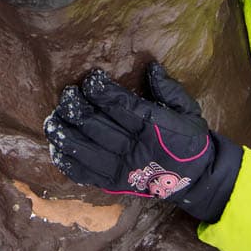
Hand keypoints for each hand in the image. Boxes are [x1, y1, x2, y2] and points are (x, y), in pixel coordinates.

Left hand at [44, 61, 241, 222]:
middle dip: (75, 106)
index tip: (92, 78)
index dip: (101, 91)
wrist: (196, 179)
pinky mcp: (113, 184)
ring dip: (63, 131)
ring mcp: (121, 169)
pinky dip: (65, 160)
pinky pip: (82, 174)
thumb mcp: (188, 110)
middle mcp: (134, 149)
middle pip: (94, 125)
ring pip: (82, 149)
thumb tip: (151, 66)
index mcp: (153, 128)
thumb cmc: (189, 139)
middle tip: (67, 94)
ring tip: (54, 117)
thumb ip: (169, 89)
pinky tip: (57, 145)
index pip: (120, 105)